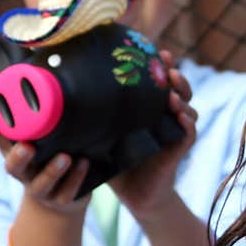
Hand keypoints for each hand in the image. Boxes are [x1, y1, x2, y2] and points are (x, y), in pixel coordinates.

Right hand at [0, 111, 90, 218]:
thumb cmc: (53, 154)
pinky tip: (84, 164)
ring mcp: (41, 187)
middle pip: (12, 166)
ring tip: (66, 157)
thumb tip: (47, 62)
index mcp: (15, 149)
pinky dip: (76, 179)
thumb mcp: (46, 134)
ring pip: (41, 183)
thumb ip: (45, 110)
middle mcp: (24, 170)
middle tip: (27, 146)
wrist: (62, 199)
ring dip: (52, 170)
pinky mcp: (61, 199)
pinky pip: (67, 192)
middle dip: (18, 156)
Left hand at [107, 50, 197, 223]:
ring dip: (182, 95)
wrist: (135, 195)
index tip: (155, 50)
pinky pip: (189, 132)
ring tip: (171, 90)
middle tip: (167, 64)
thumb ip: (90, 117)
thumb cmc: (116, 163)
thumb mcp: (101, 135)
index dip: (160, 64)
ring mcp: (175, 131)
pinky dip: (187, 122)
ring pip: (188, 106)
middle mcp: (165, 116)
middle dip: (175, 74)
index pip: (158, 81)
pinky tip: (180, 114)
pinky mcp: (180, 148)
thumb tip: (56, 95)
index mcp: (148, 108)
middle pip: (179, 88)